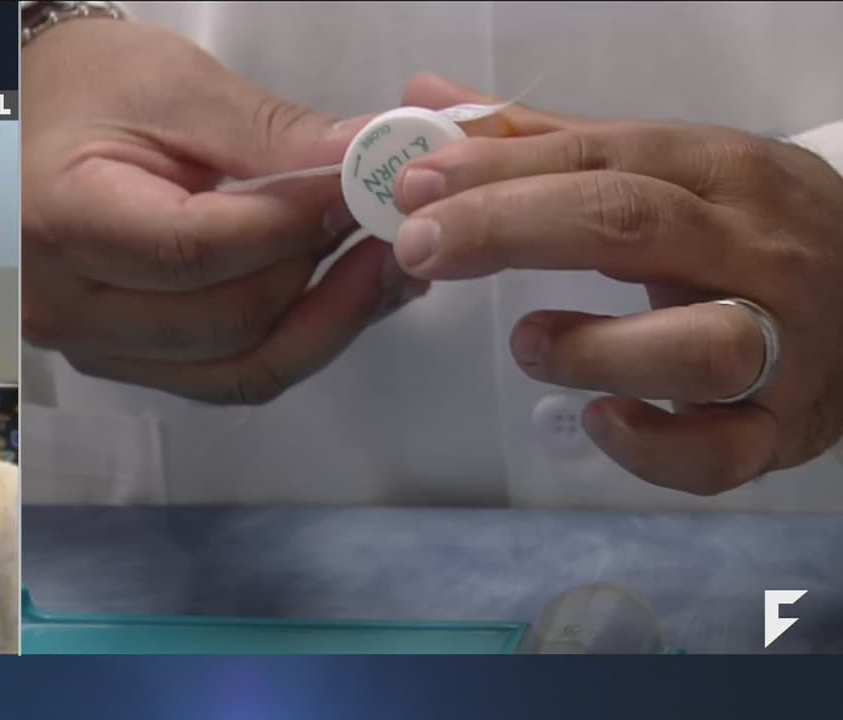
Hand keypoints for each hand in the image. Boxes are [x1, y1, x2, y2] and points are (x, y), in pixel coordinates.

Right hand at [21, 18, 425, 403]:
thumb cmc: (88, 88)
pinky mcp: (125, 361)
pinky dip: (294, 339)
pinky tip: (340, 294)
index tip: (363, 190)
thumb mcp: (177, 87)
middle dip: (323, 277)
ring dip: (326, 322)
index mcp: (59, 222)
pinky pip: (226, 375)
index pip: (195, 250)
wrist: (32, 124)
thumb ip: (274, 135)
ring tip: (382, 266)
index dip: (294, 226)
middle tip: (388, 226)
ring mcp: (92, 347)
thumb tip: (369, 162)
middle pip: (226, 326)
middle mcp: (65, 306)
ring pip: (237, 370)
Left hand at [394, 74, 842, 494]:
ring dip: (594, 348)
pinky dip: (652, 446)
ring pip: (697, 347)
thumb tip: (430, 96)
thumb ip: (543, 142)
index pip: (600, 157)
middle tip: (422, 246)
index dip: (498, 170)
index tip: (413, 185)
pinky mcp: (782, 428)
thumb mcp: (663, 167)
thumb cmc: (745, 230)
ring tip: (527, 344)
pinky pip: (720, 454)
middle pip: (632, 226)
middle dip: (511, 229)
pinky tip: (598, 419)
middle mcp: (755, 248)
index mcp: (719, 172)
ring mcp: (782, 343)